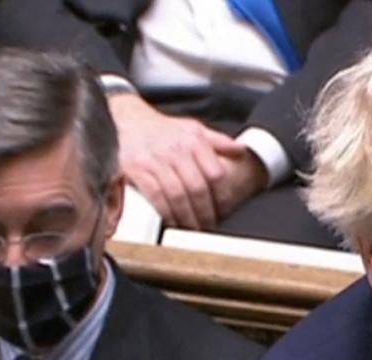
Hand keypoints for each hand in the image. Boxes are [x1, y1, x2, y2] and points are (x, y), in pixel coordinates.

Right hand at [108, 93, 264, 228]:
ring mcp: (155, 160)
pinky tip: (172, 222)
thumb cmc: (164, 129)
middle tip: (208, 226)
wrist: (129, 118)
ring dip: (187, 217)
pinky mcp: (136, 169)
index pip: (215, 173)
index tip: (222, 210)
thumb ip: (218, 141)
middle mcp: (175, 149)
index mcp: (194, 140)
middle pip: (197, 188)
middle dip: (205, 212)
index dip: (221, 196)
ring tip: (192, 228)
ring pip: (177, 195)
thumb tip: (242, 151)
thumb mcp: (193, 128)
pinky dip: (166, 212)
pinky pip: (156, 196)